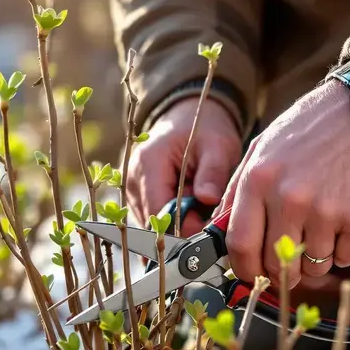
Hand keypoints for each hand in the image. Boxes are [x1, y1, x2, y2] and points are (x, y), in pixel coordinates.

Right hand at [126, 96, 241, 233]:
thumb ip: (212, 173)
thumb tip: (207, 198)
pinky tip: (188, 207)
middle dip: (183, 228)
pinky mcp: (136, 198)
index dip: (184, 228)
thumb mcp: (218, 146)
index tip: (209, 230)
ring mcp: (131, 190)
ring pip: (153, 227)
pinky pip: (153, 222)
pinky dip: (172, 221)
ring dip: (178, 225)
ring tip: (198, 205)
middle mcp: (132, 180)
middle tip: (208, 217)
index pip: (159, 213)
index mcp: (148, 164)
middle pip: (153, 224)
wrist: (189, 119)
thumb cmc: (204, 131)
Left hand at [216, 79, 349, 288]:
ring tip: (323, 229)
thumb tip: (221, 227)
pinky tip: (345, 223)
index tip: (250, 273)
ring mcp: (326, 212)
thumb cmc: (314, 129)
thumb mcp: (264, 147)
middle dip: (280, 271)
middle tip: (289, 264)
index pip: (240, 244)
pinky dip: (344, 249)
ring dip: (315, 259)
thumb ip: (239, 188)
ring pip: (312, 265)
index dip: (243, 268)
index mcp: (259, 181)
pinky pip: (344, 257)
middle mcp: (289, 199)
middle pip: (275, 262)